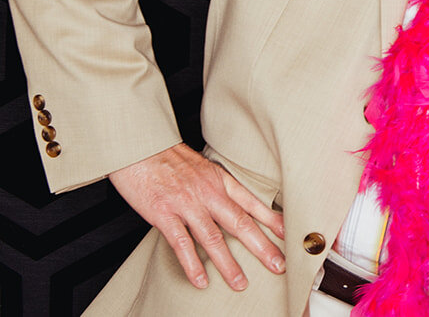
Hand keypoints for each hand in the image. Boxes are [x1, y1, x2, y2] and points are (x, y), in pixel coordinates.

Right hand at [107, 143, 286, 290]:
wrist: (139, 146)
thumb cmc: (168, 157)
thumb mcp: (202, 167)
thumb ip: (217, 186)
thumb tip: (233, 202)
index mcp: (219, 180)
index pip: (252, 203)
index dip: (273, 220)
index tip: (290, 234)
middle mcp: (208, 192)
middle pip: (241, 223)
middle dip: (262, 247)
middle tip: (278, 264)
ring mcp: (187, 204)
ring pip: (213, 238)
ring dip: (228, 263)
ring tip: (240, 283)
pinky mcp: (164, 213)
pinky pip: (181, 243)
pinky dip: (192, 264)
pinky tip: (201, 280)